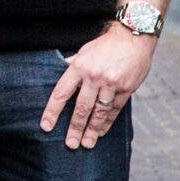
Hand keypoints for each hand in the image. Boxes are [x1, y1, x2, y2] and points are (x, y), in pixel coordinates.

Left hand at [40, 24, 155, 148]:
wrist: (133, 37)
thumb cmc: (105, 45)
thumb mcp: (84, 51)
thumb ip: (73, 65)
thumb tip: (60, 72)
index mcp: (79, 67)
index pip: (61, 93)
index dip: (52, 111)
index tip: (46, 126)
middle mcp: (94, 77)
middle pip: (81, 108)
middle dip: (74, 128)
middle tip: (70, 144)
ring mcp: (111, 84)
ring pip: (99, 113)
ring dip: (92, 131)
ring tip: (87, 144)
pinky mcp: (126, 89)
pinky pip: (114, 110)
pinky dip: (107, 122)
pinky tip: (101, 132)